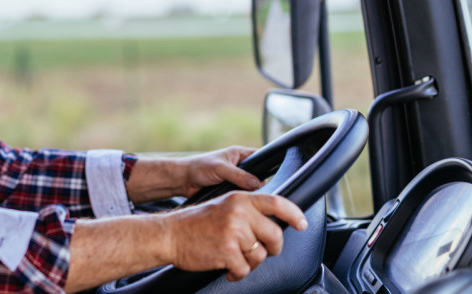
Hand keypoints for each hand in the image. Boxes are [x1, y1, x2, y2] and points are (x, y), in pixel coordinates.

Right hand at [165, 191, 306, 280]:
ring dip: (250, 262)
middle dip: (271, 247)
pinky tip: (227, 268)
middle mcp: (239, 213)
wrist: (170, 234)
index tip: (301, 223)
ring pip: (260, 255)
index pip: (276, 203)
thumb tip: (273, 222)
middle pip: (274, 235)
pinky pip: (245, 269)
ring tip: (235, 258)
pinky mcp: (227, 252)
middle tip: (260, 250)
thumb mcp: (223, 205)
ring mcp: (234, 233)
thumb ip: (247, 210)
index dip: (294, 214)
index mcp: (240, 199)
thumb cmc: (195, 223)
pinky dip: (237, 273)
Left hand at [178, 146, 260, 197]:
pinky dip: (243, 200)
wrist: (184, 180)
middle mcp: (240, 166)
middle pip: (259, 176)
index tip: (273, 179)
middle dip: (261, 184)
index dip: (268, 167)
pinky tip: (243, 204)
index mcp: (240, 154)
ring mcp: (236, 179)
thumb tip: (257, 183)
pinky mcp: (231, 190)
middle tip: (261, 193)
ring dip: (251, 194)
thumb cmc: (199, 167)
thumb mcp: (221, 169)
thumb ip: (239, 175)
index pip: (261, 158)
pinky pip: (242, 196)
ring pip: (252, 188)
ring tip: (251, 199)